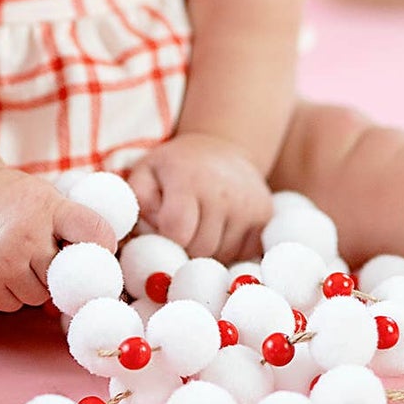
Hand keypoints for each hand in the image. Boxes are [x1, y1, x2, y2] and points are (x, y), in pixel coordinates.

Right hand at [0, 166, 118, 311]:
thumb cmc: (22, 203)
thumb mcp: (52, 199)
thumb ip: (77, 223)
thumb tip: (109, 259)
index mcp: (52, 209)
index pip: (93, 231)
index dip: (104, 246)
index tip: (104, 253)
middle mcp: (27, 235)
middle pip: (66, 278)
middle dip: (63, 274)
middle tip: (52, 259)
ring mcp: (4, 260)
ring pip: (39, 297)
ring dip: (38, 286)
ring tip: (26, 262)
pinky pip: (14, 305)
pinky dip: (14, 295)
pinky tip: (7, 271)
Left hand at [123, 132, 274, 262]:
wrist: (223, 147)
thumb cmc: (176, 166)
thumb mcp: (145, 171)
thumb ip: (138, 201)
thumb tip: (150, 230)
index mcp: (189, 179)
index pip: (177, 232)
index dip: (166, 238)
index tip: (164, 228)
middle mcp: (224, 192)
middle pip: (201, 250)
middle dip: (186, 249)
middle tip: (182, 231)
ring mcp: (250, 206)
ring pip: (224, 256)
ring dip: (208, 252)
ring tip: (201, 227)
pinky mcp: (265, 217)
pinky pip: (244, 254)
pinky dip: (229, 250)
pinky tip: (221, 229)